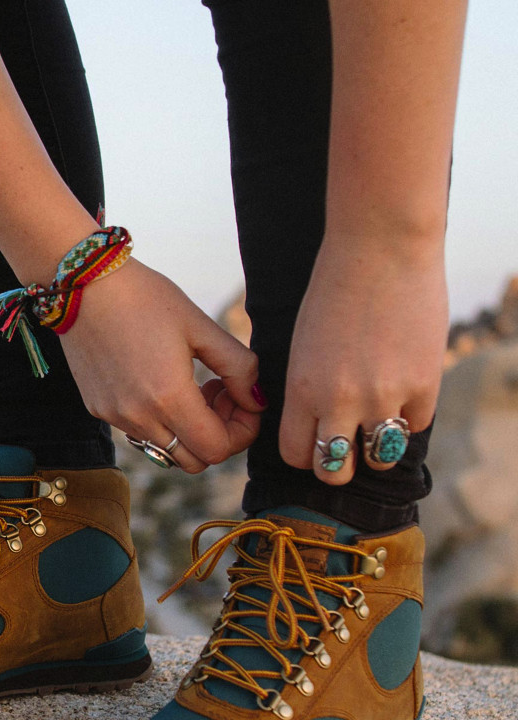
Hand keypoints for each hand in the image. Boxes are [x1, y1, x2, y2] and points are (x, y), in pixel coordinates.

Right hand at [59, 259, 263, 473]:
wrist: (81, 283)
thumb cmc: (143, 297)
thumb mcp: (200, 325)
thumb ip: (238, 367)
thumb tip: (257, 399)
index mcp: (169, 397)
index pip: (218, 449)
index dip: (242, 432)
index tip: (243, 400)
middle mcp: (139, 416)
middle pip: (194, 460)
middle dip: (217, 434)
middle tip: (219, 394)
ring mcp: (115, 416)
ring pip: (166, 450)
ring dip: (188, 429)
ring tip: (190, 386)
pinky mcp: (98, 408)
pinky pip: (140, 432)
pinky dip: (160, 420)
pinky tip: (159, 381)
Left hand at [279, 237, 446, 483]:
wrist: (380, 249)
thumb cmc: (332, 290)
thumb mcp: (302, 344)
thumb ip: (307, 387)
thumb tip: (313, 425)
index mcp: (301, 389)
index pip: (295, 455)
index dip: (304, 454)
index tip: (313, 441)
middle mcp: (340, 401)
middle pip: (334, 470)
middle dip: (337, 465)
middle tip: (344, 446)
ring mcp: (385, 396)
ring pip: (380, 459)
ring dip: (376, 449)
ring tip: (375, 425)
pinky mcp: (424, 385)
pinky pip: (414, 425)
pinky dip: (407, 416)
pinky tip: (402, 390)